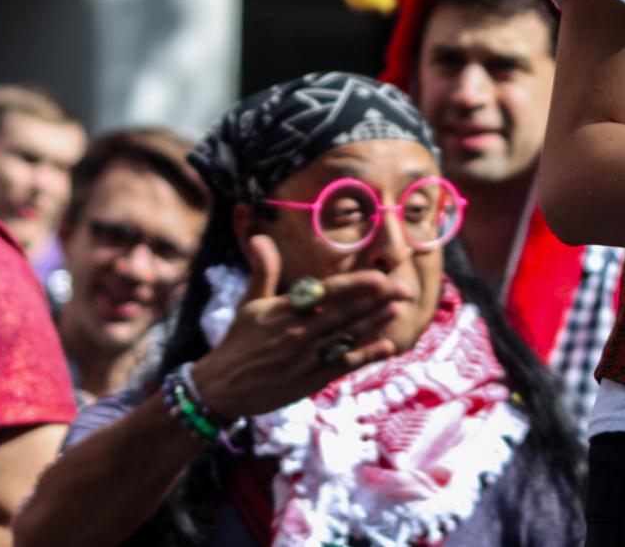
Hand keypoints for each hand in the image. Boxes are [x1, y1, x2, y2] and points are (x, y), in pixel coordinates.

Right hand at [187, 235, 411, 418]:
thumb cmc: (238, 341)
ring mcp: (306, 358)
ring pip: (346, 337)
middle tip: (403, 289)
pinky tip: (387, 347)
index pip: (324, 295)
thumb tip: (259, 237)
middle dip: (376, 302)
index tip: (378, 277)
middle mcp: (297, 333)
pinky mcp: (310, 380)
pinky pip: (342, 365)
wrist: (221, 388)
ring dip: (375, 324)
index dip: (353, 287)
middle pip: (343, 315)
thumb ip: (262, 270)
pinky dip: (365, 356)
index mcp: (284, 311)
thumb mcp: (249, 303)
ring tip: (398, 309)